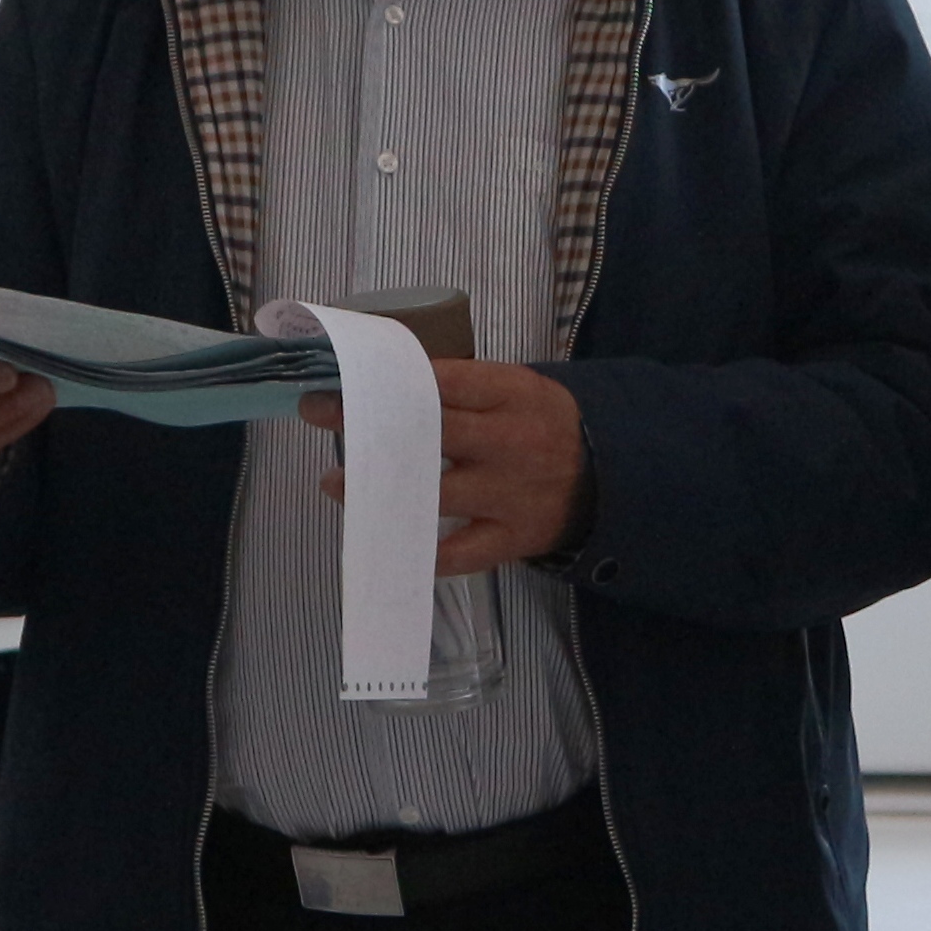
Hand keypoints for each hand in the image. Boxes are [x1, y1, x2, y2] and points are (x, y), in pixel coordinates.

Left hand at [305, 360, 586, 575]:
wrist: (608, 478)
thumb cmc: (543, 425)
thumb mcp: (517, 389)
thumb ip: (464, 387)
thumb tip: (385, 381)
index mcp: (513, 394)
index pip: (443, 380)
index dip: (389, 379)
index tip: (343, 376)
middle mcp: (511, 442)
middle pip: (432, 430)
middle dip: (370, 422)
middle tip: (322, 413)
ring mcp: (510, 494)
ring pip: (436, 494)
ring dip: (378, 489)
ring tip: (337, 483)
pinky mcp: (512, 538)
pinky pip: (459, 553)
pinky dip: (421, 550)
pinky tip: (387, 540)